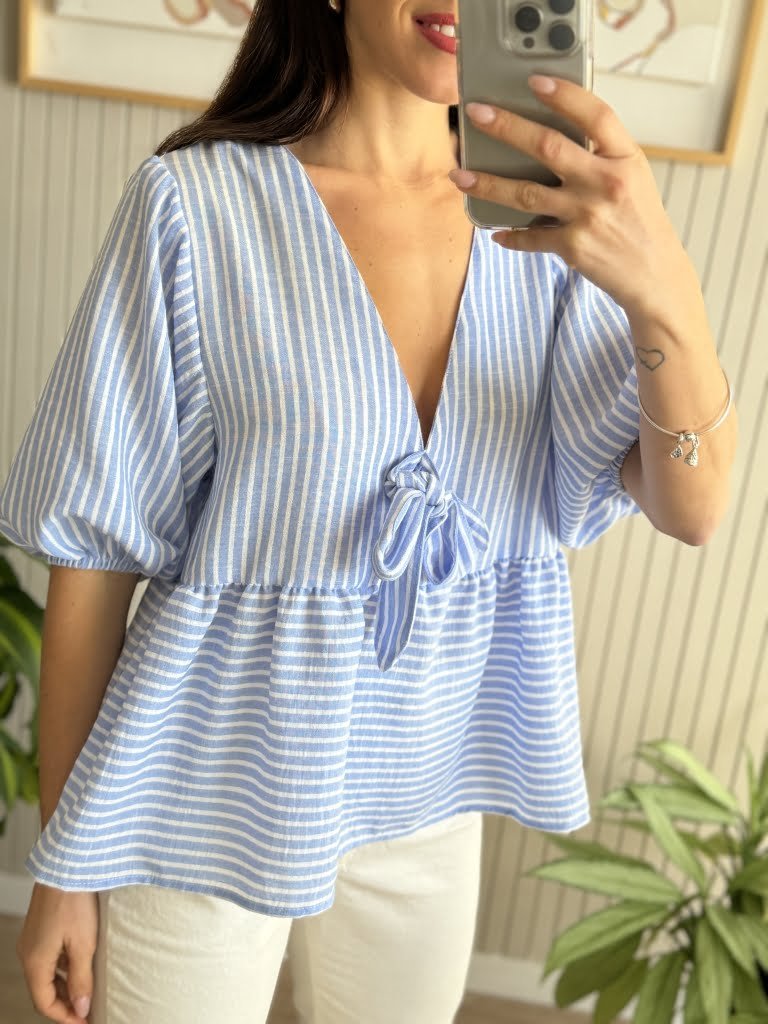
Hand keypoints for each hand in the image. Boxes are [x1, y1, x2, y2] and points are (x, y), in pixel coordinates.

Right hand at [16, 883, 97, 1022]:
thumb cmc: (74, 903)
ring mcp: (31, 941)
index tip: (86, 1022)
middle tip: (88, 1010)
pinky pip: (47, 958)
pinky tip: (80, 965)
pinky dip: (62, 968)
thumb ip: (81, 978)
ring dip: (64, 986)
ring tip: (87, 991)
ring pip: (45, 975)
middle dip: (65, 1004)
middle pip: (43, 991)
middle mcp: (28, 954)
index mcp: (35, 963)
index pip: (45, 1004)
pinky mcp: (39, 929)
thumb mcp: (84, 944)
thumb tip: (81, 1008)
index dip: (66, 1017)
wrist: (66, 866)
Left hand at [449, 75, 694, 320]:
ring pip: (526, 194)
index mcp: (625, 158)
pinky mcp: (572, 246)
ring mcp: (587, 215)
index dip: (564, 95)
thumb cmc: (639, 221)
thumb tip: (550, 135)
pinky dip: (510, 235)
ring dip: (488, 184)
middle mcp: (606, 183)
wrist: (655, 273)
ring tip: (460, 176)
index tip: (534, 81)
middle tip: (477, 114)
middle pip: (549, 147)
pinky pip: (530, 237)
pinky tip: (495, 232)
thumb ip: (601, 155)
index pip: (595, 115)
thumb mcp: (634, 177)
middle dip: (507, 128)